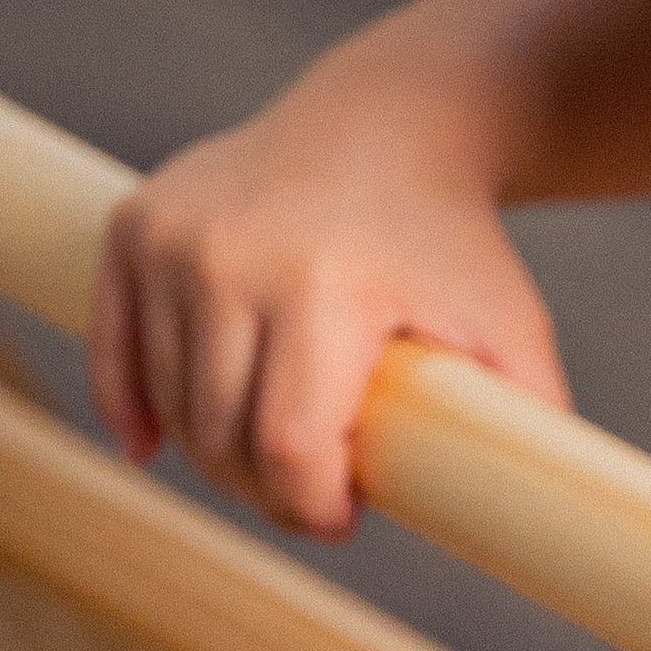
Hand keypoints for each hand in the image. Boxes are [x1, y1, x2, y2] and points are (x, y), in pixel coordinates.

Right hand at [87, 84, 565, 535]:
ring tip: (269, 457)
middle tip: (309, 496)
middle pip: (220, 436)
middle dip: (264, 492)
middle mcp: (232, 258)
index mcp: (327, 289)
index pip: (287, 446)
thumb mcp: (510, 329)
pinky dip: (130, 407)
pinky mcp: (133, 228)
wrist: (383, 128)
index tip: (343, 520)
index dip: (311, 507)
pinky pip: (112, 349)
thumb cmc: (454, 245)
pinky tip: (154, 448)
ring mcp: (172, 240)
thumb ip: (528, 422)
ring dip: (212, 454)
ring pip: (169, 404)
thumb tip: (538, 522)